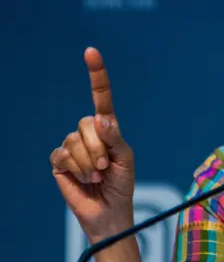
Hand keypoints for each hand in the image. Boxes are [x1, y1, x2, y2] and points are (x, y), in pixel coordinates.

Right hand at [50, 48, 135, 240]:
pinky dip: (76, 169)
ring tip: (96, 176)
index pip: (101, 97)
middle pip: (87, 123)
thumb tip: (100, 119)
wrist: (109, 210)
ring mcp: (72, 146)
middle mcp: (88, 132)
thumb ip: (115, 138)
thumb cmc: (122, 183)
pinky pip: (62, 155)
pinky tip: (82, 179)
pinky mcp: (59, 161)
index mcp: (108, 127)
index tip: (91, 51)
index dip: (96, 74)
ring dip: (89, 163)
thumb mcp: (126, 159)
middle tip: (106, 167)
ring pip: (74, 141)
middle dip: (99, 148)